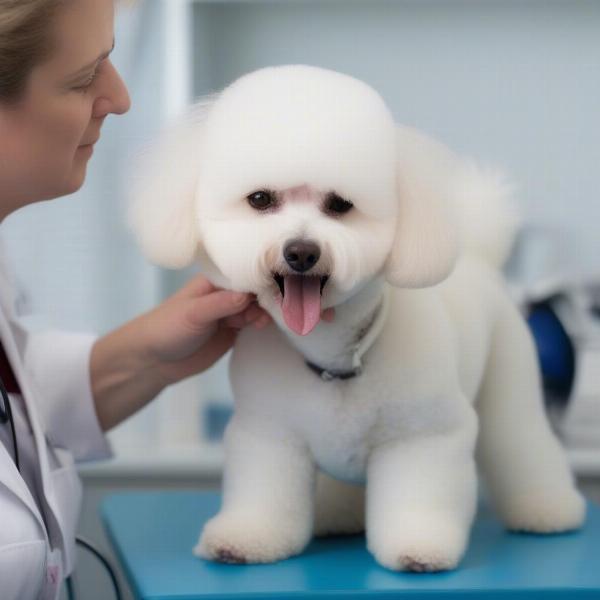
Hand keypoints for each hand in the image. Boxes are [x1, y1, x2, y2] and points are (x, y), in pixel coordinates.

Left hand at [139, 274, 270, 384]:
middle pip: (254, 290)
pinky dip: (263, 324)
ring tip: (263, 322)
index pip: (243, 273)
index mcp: (214, 280)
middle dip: (266, 296)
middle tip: (274, 307)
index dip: (261, 276)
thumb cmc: (167, 328)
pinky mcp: (234, 331)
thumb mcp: (193, 313)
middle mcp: (225, 293)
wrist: (155, 361)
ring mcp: (231, 312)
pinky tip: (268, 327)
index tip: (278, 282)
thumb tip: (250, 294)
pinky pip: (254, 324)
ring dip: (265, 312)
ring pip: (257, 307)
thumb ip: (221, 304)